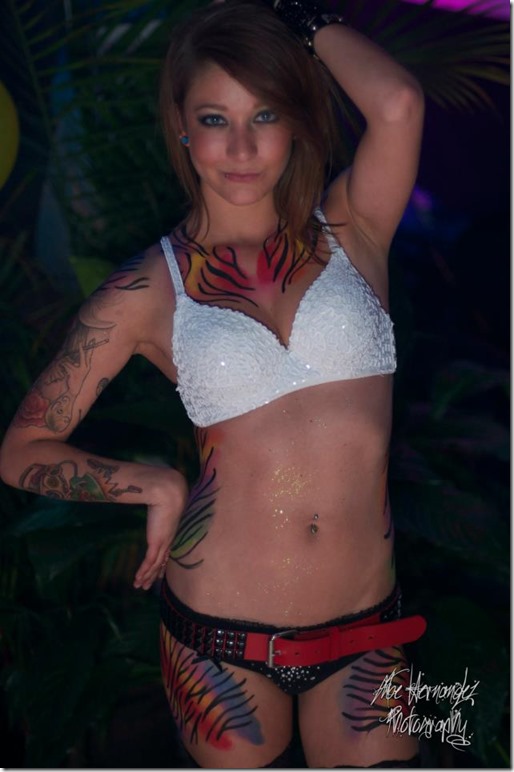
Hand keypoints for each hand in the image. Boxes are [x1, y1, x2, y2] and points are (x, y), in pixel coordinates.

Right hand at [133, 470, 187, 589]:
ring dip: (146, 577)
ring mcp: (163, 542)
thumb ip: (159, 504)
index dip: (161, 564)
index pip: (166, 552)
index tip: (158, 573)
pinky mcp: (157, 542)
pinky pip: (149, 562)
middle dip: (153, 575)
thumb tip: (155, 500)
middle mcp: (169, 540)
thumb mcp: (164, 501)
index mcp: (171, 531)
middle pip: (161, 562)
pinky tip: (137, 579)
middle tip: (148, 586)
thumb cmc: (167, 492)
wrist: (170, 492)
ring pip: (154, 565)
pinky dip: (143, 572)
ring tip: (140, 587)